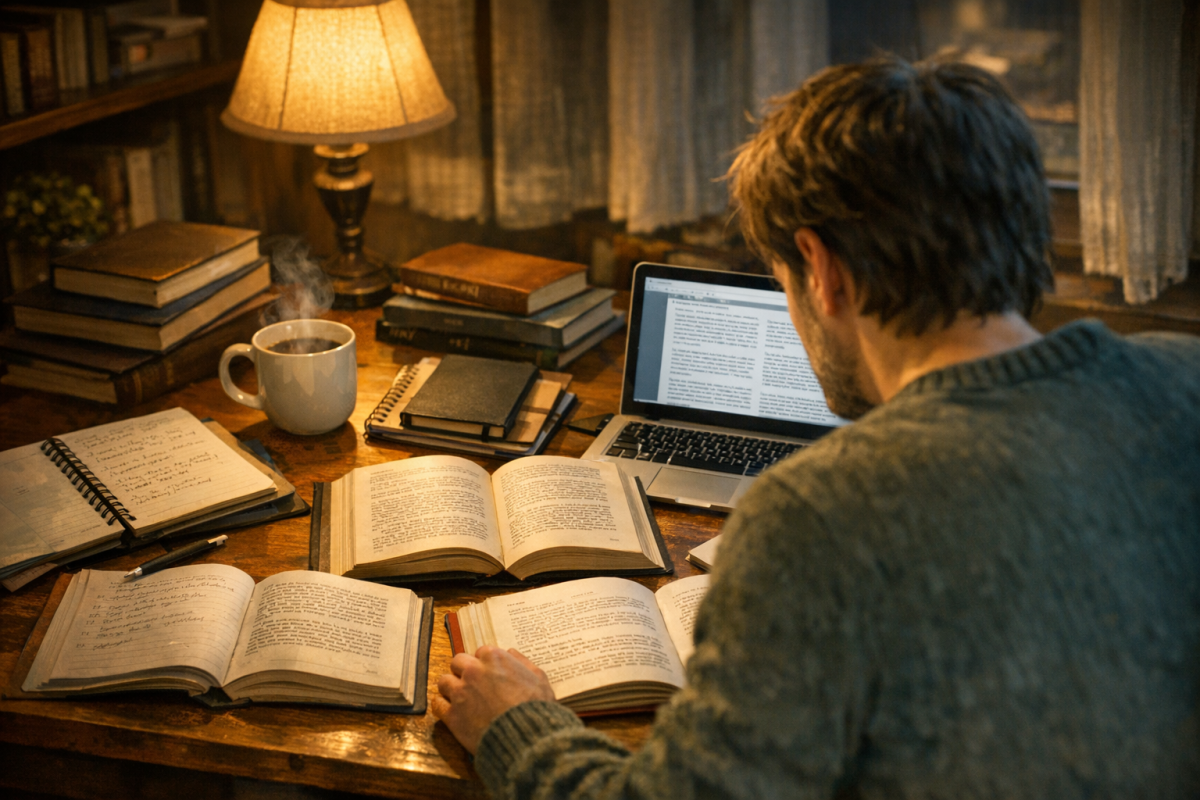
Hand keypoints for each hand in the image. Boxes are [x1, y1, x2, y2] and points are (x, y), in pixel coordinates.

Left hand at [432, 646, 555, 753]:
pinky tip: (451, 712)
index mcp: (494, 658)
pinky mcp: (453, 715)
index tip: (488, 675)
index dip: (484, 664)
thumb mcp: (539, 677)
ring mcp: (461, 693)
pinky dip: (443, 707)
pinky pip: (437, 704)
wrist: (526, 737)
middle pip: (457, 662)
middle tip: (472, 684)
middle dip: (463, 671)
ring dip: (451, 688)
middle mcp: (474, 671)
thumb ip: (522, 661)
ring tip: (462, 699)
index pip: (480, 652)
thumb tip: (510, 652)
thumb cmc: (535, 707)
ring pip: (444, 681)